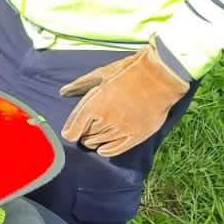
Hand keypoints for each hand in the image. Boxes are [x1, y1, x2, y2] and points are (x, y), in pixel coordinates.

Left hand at [60, 42, 189, 157]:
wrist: (160, 76)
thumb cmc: (129, 72)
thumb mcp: (101, 74)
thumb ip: (80, 85)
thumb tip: (63, 92)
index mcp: (93, 106)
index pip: (72, 131)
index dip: (70, 131)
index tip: (72, 130)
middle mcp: (105, 121)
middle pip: (85, 138)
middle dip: (83, 134)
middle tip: (86, 129)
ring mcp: (121, 130)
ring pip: (98, 144)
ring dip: (94, 140)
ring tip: (96, 135)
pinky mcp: (136, 136)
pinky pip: (114, 150)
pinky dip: (105, 150)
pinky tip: (103, 148)